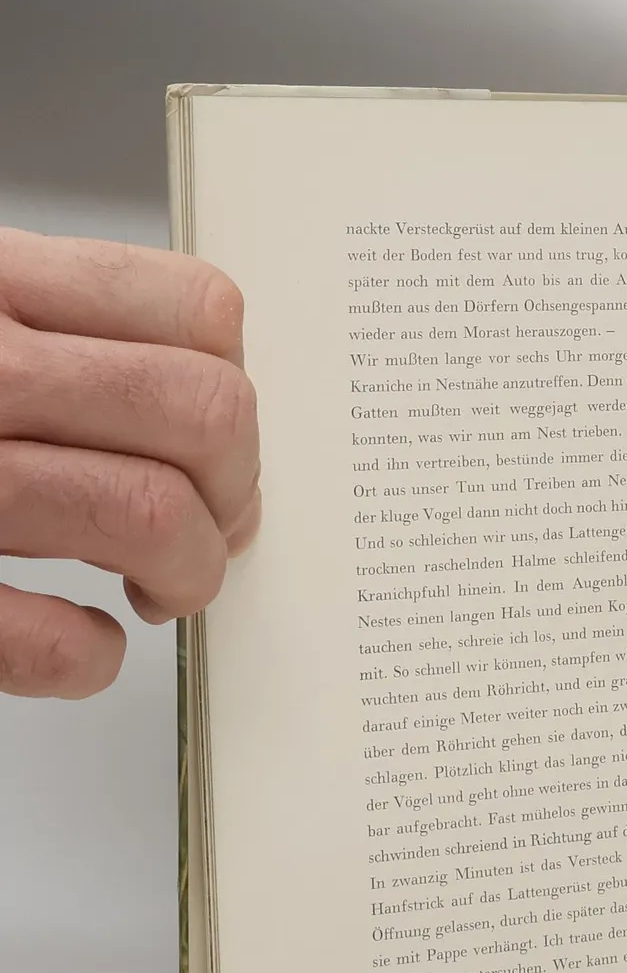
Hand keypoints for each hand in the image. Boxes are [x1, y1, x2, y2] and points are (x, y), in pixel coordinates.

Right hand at [0, 230, 258, 697]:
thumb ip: (59, 340)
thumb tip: (216, 434)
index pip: (197, 313)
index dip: (236, 393)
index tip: (216, 450)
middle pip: (202, 416)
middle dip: (233, 494)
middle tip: (205, 533)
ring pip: (147, 513)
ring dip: (188, 574)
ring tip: (153, 589)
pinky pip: (44, 637)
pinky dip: (85, 658)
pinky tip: (74, 645)